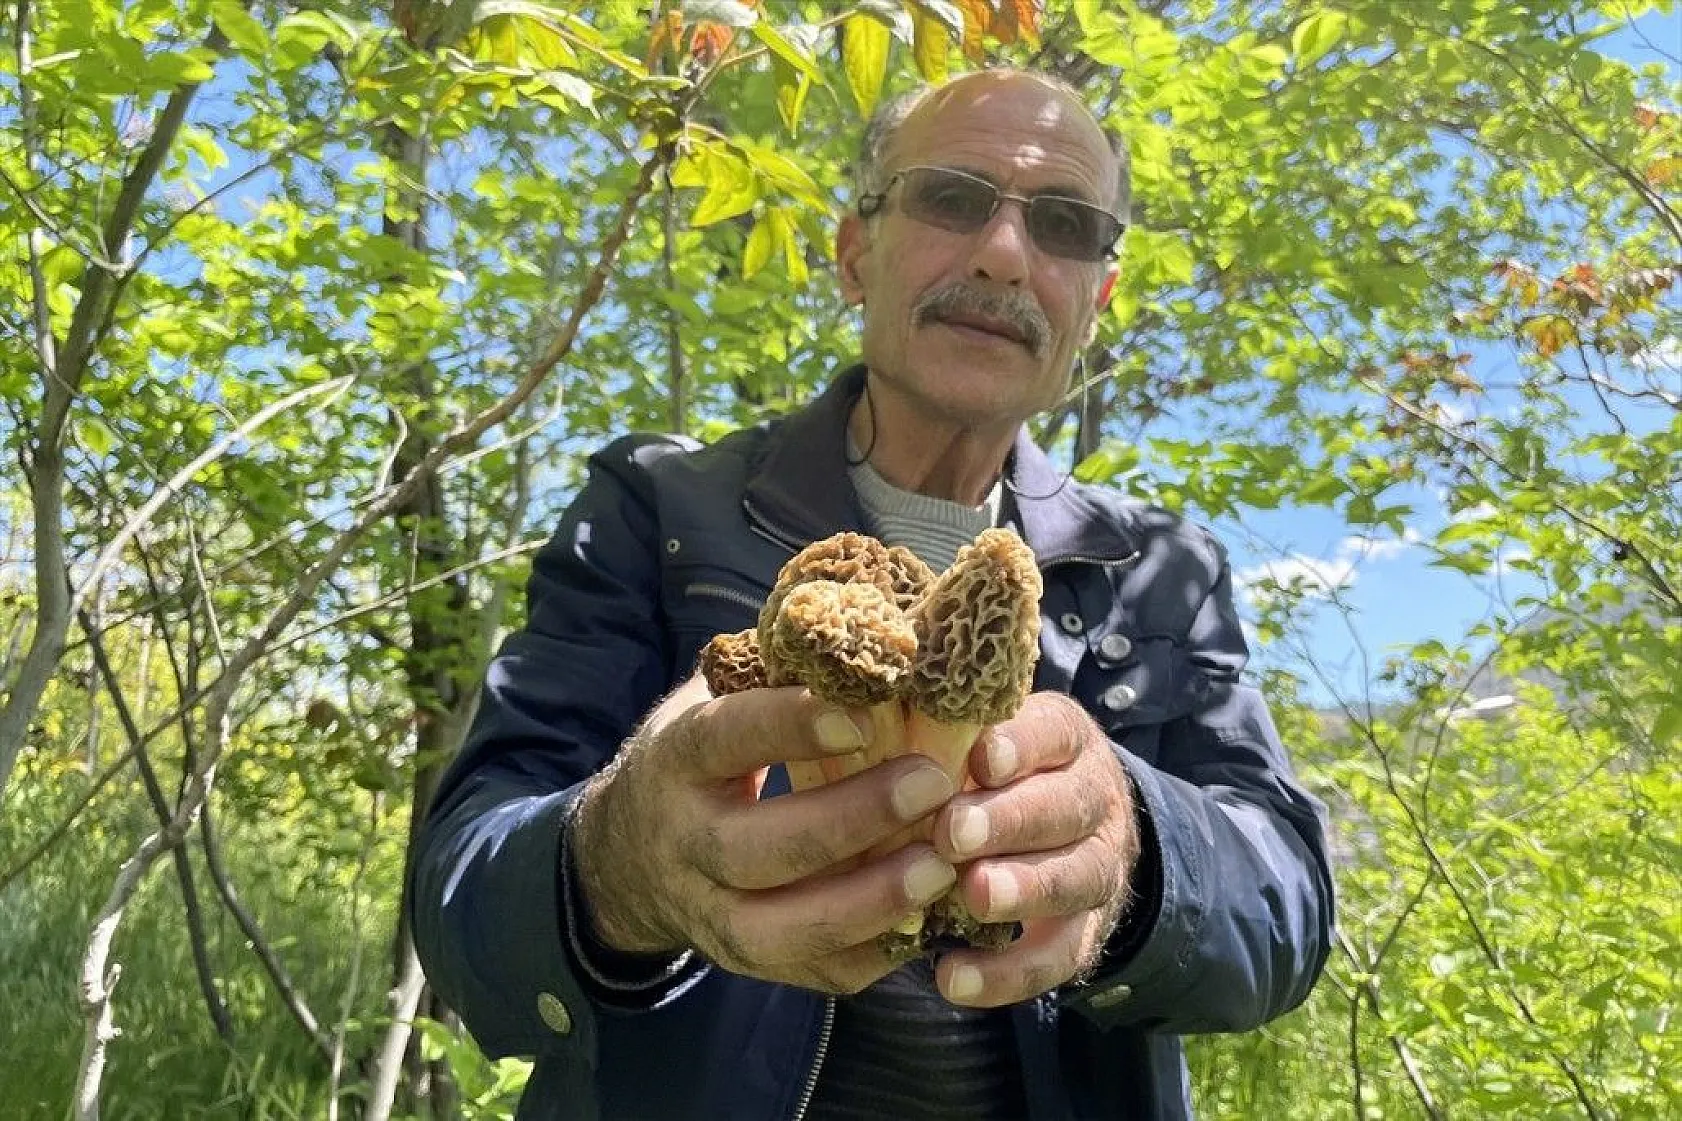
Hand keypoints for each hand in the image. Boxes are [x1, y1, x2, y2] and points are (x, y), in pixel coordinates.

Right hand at [572, 675, 959, 993]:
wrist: (629, 858)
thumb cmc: (703, 757)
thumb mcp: (714, 700)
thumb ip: (777, 673)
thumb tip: (877, 621)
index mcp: (675, 761)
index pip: (723, 740)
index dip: (787, 727)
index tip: (861, 713)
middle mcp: (684, 844)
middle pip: (757, 847)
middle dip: (851, 820)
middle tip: (933, 786)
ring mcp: (709, 915)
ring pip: (782, 929)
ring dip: (869, 901)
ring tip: (944, 865)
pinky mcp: (747, 963)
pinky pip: (813, 973)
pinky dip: (875, 951)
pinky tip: (931, 918)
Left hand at [929, 691, 1140, 1006]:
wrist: (1074, 827)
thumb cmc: (996, 770)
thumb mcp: (982, 730)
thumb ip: (938, 721)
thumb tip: (861, 693)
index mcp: (1062, 737)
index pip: (1053, 731)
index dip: (1021, 744)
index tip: (980, 755)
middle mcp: (1090, 797)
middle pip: (1066, 806)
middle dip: (1010, 820)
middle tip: (953, 832)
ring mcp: (1093, 866)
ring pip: (1074, 878)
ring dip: (1022, 889)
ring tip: (972, 896)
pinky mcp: (1082, 929)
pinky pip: (1057, 956)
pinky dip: (1009, 973)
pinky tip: (953, 979)